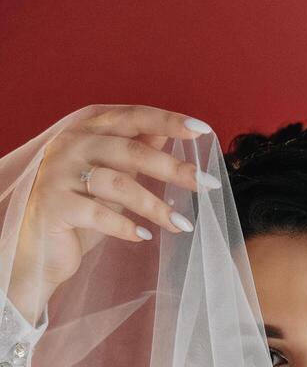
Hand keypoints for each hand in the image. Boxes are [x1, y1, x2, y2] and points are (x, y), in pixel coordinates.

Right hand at [9, 104, 216, 321]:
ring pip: (119, 183)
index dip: (169, 120)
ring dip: (156, 206)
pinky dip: (126, 226)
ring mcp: (59, 173)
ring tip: (183, 225)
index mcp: (86, 130)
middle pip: (132, 151)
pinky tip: (145, 237)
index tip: (204, 131)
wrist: (40, 249)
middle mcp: (71, 145)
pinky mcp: (54, 205)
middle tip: (207, 185)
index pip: (132, 117)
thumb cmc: (81, 210)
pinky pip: (98, 213)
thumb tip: (167, 131)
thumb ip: (133, 151)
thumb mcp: (111, 176)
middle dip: (174, 169)